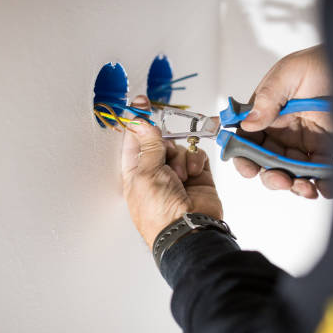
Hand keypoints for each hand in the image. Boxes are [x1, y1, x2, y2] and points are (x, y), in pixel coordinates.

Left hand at [122, 96, 222, 248]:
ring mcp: (177, 174)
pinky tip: (193, 174)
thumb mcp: (146, 173)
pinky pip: (197, 155)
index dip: (137, 120)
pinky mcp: (198, 176)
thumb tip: (141, 122)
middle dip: (164, 143)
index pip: (134, 139)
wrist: (188, 230)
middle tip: (165, 154)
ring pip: (180, 146)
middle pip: (160, 140)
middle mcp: (155, 171)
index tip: (140, 102)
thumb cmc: (159, 212)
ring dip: (181, 158)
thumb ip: (148, 144)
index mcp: (135, 171)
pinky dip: (196, 161)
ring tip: (180, 176)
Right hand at [234, 45, 332, 198]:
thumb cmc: (319, 62)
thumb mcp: (288, 73)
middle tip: (281, 179)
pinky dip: (322, 183)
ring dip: (295, 185)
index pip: (247, 140)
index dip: (243, 157)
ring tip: (306, 189)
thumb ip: (267, 98)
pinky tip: (324, 188)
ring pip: (291, 171)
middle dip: (271, 176)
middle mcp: (281, 131)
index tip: (249, 169)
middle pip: (267, 162)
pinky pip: (320, 170)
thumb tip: (249, 123)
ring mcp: (302, 141)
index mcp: (265, 114)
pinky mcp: (325, 147)